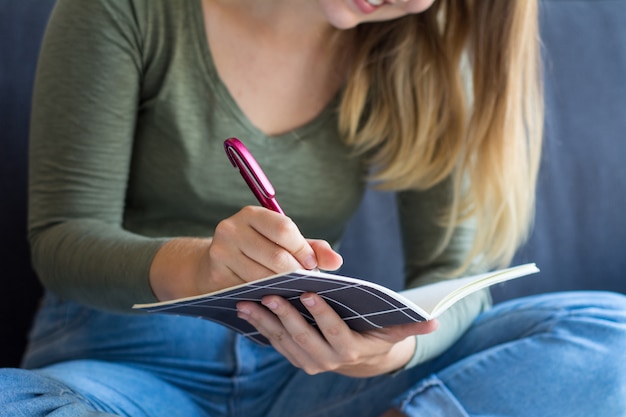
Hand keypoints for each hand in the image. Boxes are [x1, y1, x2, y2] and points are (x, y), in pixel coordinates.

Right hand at [150, 206, 342, 300]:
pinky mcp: (215, 274)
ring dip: (283, 287)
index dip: (302, 249)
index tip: (311, 265)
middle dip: (296, 273)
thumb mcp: (281, 243)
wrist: (211, 266)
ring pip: (263, 276)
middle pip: (276, 256)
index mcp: (251, 214)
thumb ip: (311, 248)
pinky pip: (249, 289)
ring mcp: (221, 252)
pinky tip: (273, 297)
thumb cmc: (256, 250)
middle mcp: (231, 228)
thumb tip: (336, 262)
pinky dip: (265, 295)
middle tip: (305, 283)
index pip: (284, 229)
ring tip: (292, 290)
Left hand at [237, 292, 438, 376]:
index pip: (334, 332)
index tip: (309, 293)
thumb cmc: (376, 332)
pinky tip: (245, 309)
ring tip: (248, 300)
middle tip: (270, 293)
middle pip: (303, 336)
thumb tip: (434, 322)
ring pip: (282, 340)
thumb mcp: (393, 329)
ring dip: (264, 321)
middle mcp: (326, 360)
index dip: (322, 314)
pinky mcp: (293, 356)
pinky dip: (259, 326)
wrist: (360, 357)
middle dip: (285, 315)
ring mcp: (307, 360)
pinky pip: (273, 342)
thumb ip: (409, 325)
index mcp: (350, 350)